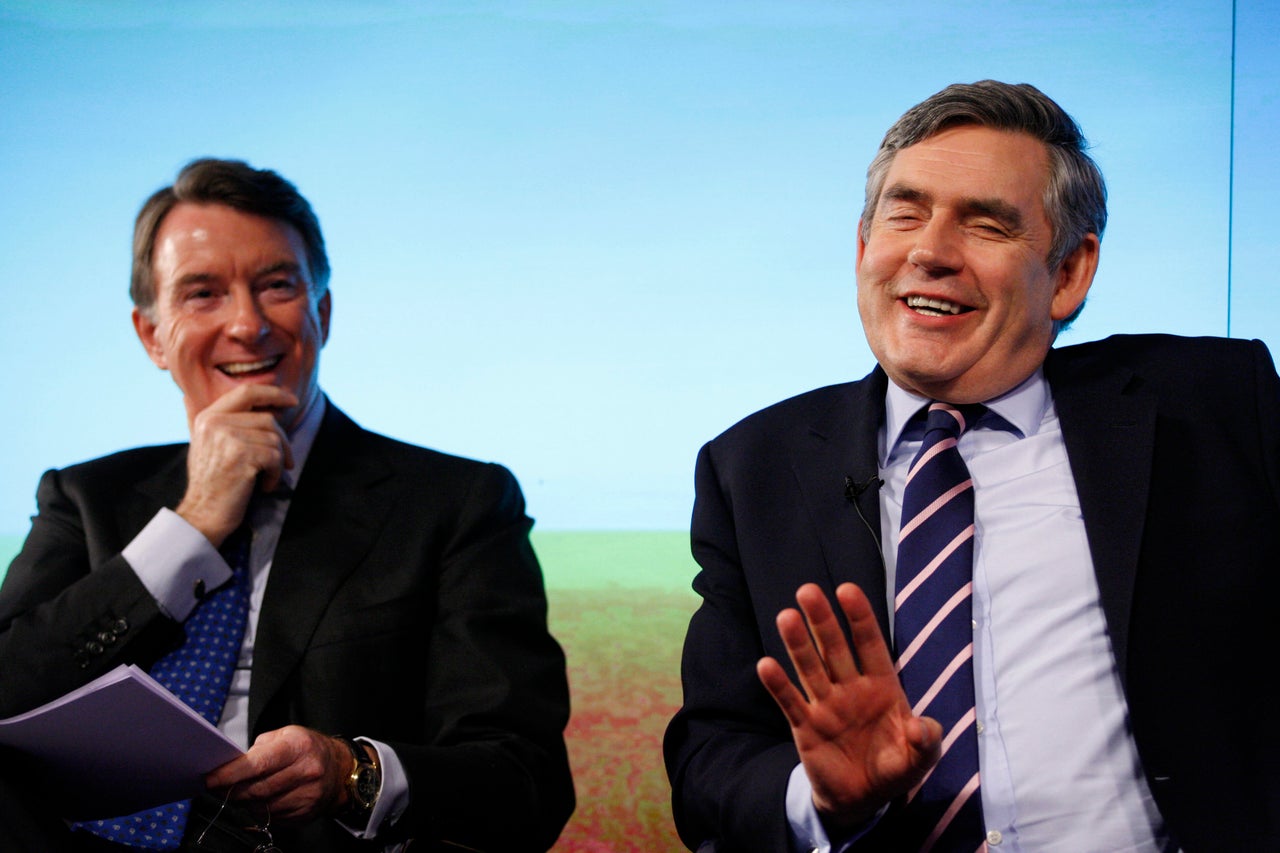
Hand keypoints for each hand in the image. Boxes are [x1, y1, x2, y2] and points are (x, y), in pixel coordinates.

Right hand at [176, 384, 296, 545]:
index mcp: (208, 416)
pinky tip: (264, 485)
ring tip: (267, 477)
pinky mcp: (241, 455)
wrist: (202, 514)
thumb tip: (272, 410)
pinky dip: (275, 474)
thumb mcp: (213, 445)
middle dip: (283, 441)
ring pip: (274, 439)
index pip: (246, 392)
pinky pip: (275, 457)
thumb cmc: (213, 483)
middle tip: (287, 461)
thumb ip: (232, 424)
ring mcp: (227, 438)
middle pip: (268, 419)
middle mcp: (215, 423)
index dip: (273, 393)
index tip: (292, 400)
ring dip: (278, 462)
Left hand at [205, 726, 350, 823]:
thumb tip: (230, 767)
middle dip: (231, 790)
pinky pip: (272, 816)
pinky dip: (258, 810)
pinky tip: (255, 800)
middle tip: (215, 788)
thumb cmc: (307, 748)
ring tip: (233, 793)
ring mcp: (308, 795)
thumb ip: (258, 750)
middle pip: (257, 789)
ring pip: (262, 806)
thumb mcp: (285, 736)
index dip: (231, 774)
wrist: (339, 769)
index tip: (210, 779)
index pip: (258, 764)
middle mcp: (306, 771)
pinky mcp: (305, 813)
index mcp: (299, 746)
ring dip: (242, 802)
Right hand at [757, 582, 941, 827]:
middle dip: (822, 621)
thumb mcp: (921, 758)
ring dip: (798, 644)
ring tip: (786, 617)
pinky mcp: (805, 726)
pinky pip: (790, 702)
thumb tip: (921, 727)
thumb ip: (927, 741)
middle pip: (834, 648)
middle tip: (808, 591)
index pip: (869, 645)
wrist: (863, 800)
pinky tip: (766, 665)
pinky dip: (778, 685)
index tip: (847, 590)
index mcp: (881, 687)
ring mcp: (826, 705)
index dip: (860, 618)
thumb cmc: (895, 768)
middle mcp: (850, 688)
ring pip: (810, 668)